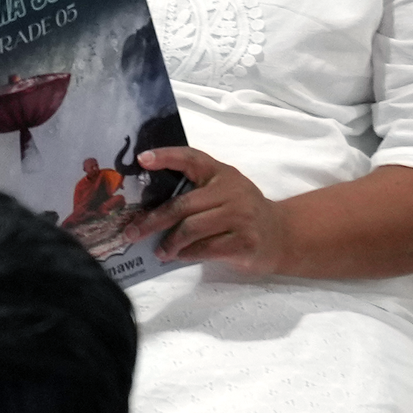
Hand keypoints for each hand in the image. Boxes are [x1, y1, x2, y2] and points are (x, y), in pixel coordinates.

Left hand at [132, 146, 295, 274]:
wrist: (281, 234)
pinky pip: (205, 249)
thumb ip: (194, 190)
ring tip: (159, 250)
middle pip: (182, 205)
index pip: (191, 158)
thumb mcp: (223, 191)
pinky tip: (178, 255)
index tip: (141, 160)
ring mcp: (241, 217)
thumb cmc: (240, 211)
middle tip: (131, 233)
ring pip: (191, 229)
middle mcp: (232, 191)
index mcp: (221, 173)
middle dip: (152, 220)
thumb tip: (147, 205)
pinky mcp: (245, 242)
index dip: (166, 156)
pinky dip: (186, 254)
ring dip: (169, 243)